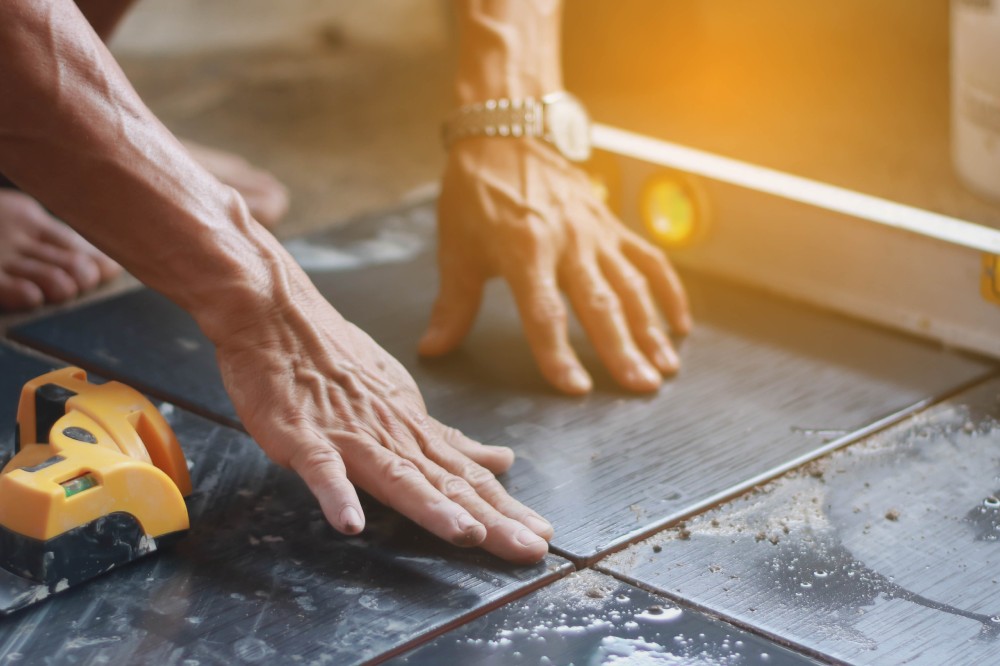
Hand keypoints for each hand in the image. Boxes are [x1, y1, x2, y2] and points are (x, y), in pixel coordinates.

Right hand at [214, 283, 552, 563]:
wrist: (278, 315)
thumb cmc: (336, 358)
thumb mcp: (402, 398)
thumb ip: (446, 439)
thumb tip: (500, 459)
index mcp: (414, 431)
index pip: (468, 477)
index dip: (505, 509)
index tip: (542, 536)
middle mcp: (391, 435)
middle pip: (446, 484)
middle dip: (491, 519)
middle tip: (530, 549)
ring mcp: (347, 435)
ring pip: (396, 475)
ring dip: (432, 507)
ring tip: (467, 535)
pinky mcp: (302, 435)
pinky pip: (320, 467)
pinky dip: (335, 493)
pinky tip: (350, 522)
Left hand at [419, 138, 691, 393]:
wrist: (507, 132)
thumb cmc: (476, 191)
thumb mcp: (457, 247)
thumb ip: (453, 304)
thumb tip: (432, 349)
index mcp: (523, 250)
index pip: (544, 313)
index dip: (558, 353)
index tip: (575, 388)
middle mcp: (567, 242)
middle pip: (600, 304)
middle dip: (622, 349)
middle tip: (641, 387)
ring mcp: (595, 233)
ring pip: (632, 286)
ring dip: (651, 329)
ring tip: (665, 368)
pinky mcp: (612, 225)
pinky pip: (649, 259)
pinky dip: (669, 291)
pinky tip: (680, 325)